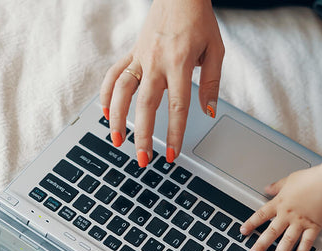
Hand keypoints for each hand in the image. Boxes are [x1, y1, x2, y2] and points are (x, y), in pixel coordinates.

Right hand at [100, 0, 224, 165]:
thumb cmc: (200, 21)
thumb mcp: (216, 50)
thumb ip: (211, 84)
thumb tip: (208, 112)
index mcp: (180, 63)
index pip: (177, 107)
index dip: (174, 134)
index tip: (171, 155)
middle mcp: (156, 62)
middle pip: (145, 105)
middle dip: (143, 135)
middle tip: (142, 159)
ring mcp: (140, 57)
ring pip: (122, 91)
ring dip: (117, 118)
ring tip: (117, 140)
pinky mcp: (132, 52)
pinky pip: (114, 74)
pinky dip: (107, 93)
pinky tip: (106, 112)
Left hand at [240, 164, 321, 250]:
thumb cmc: (311, 179)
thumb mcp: (288, 180)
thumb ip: (277, 187)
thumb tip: (267, 188)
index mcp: (280, 203)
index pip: (261, 215)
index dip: (251, 224)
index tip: (243, 232)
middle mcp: (288, 215)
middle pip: (271, 232)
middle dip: (260, 245)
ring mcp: (300, 222)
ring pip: (287, 241)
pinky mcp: (314, 227)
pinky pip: (306, 242)